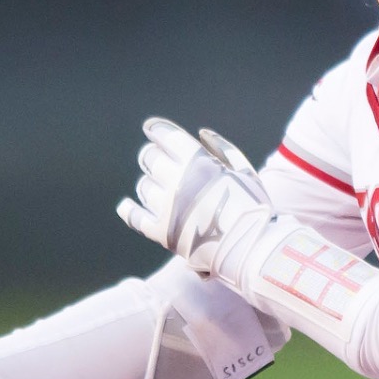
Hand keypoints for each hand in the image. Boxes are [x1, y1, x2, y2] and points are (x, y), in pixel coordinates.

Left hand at [117, 118, 274, 277]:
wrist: (251, 249)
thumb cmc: (253, 209)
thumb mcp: (245, 172)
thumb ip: (223, 149)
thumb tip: (202, 134)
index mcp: (198, 162)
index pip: (166, 136)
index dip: (156, 130)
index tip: (151, 128)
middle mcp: (177, 181)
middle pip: (150, 158)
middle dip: (152, 155)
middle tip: (155, 159)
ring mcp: (166, 207)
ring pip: (144, 186)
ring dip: (149, 182)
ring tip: (158, 186)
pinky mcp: (161, 232)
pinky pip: (135, 217)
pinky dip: (128, 210)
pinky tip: (125, 206)